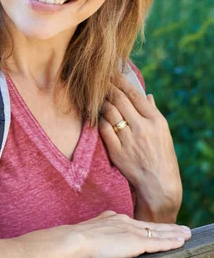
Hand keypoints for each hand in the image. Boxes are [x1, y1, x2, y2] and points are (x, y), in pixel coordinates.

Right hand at [78, 211, 190, 257]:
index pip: (136, 223)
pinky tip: (181, 243)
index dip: (149, 226)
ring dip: (175, 234)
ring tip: (187, 234)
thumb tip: (94, 238)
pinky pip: (158, 242)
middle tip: (183, 229)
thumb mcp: (88, 233)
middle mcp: (124, 222)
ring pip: (158, 232)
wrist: (75, 240)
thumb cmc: (75, 241)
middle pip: (151, 225)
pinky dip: (171, 243)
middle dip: (168, 228)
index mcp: (113, 219)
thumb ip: (96, 233)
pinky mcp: (136, 242)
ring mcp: (131, 231)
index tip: (158, 227)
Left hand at [98, 74, 181, 221]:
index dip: (122, 82)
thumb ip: (153, 113)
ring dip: (101, 102)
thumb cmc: (162, 157)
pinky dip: (98, 119)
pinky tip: (95, 114)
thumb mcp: (163, 133)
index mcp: (156, 121)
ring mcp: (129, 139)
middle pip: (120, 100)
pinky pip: (103, 129)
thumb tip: (147, 96)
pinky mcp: (117, 151)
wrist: (159, 184)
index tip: (112, 73)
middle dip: (108, 87)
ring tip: (95, 95)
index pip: (135, 95)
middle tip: (99, 79)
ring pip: (110, 112)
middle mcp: (142, 128)